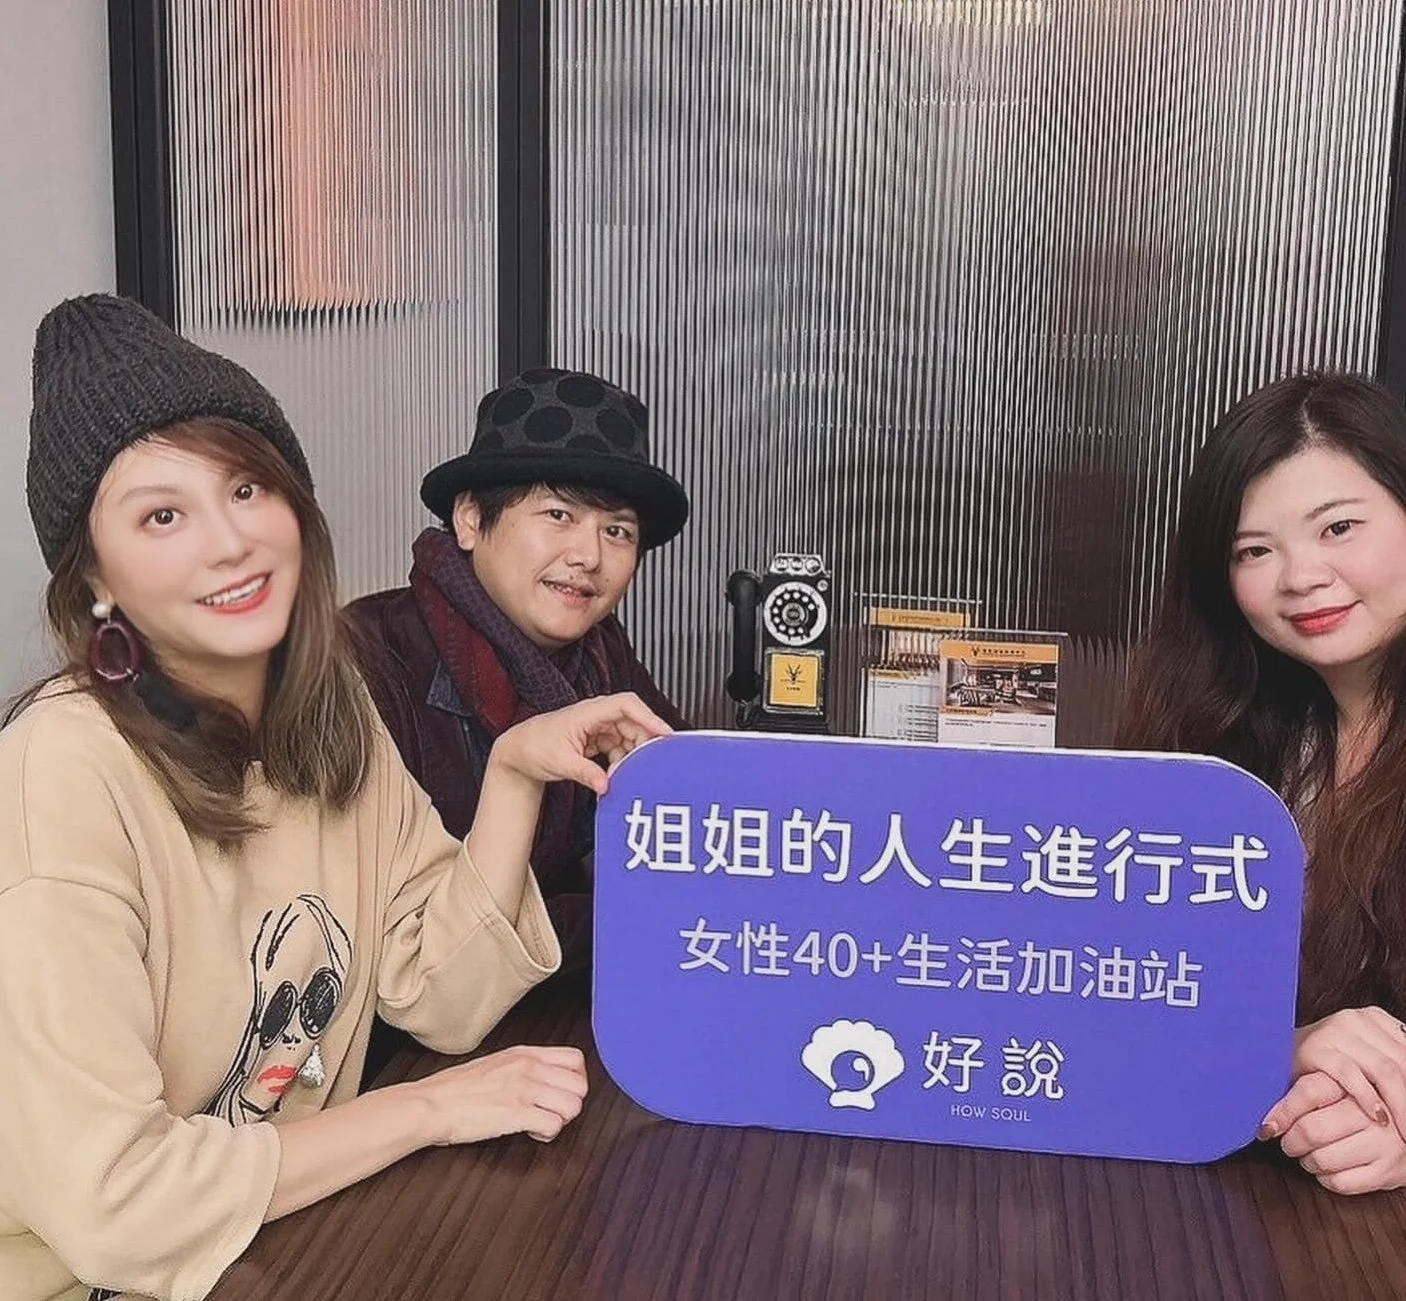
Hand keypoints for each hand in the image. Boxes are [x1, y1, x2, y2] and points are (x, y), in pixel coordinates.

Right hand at [411, 1044, 588, 1144]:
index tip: (561, 1093)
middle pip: (580, 1086)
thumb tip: (543, 1075)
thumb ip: (522, 1065)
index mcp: (524, 1054)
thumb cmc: (455, 1088)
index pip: (575, 1059)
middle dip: (570, 1104)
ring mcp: (524, 1089)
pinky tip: (531, 1132)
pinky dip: (547, 1134)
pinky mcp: (517, 1113)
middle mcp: (528, 1068)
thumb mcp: (495, 1062)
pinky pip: (554, 1125)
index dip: (575, 1080)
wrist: (431, 1104)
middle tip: (551, 1111)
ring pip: (573, 1106)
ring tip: (541, 1123)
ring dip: (560, 1120)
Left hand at [492, 693, 672, 794]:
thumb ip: (585, 773)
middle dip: (644, 740)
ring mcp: (597, 725)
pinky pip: (620, 745)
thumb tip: (606, 784)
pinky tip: (619, 772)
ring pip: (629, 734)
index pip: (627, 705)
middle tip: (651, 761)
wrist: (518, 751)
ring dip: (634, 753)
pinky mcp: (597, 737)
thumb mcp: (560, 762)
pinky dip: (624, 759)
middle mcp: (596, 714)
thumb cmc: (533, 746)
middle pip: (633, 720)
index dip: (649, 717)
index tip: (664, 733)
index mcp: (588, 711)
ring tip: (631, 771)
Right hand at [1263, 1007, 1405, 1134]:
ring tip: (1405, 1133)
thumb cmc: (1324, 1066)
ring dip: (1400, 1106)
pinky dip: (1368, 1098)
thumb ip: (1391, 1068)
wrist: (1271, 1057)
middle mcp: (1356, 1018)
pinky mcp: (1315, 1048)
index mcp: (1374, 1018)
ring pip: (1384, 1070)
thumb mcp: (1364, 1061)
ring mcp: (1334, 1031)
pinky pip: (1351, 1075)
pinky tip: (1378, 1117)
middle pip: (1402, 1063)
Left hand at [1273, 1073, 1405, 1193]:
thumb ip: (1308, 1089)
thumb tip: (1265, 1106)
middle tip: (1288, 1142)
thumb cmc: (1361, 1107)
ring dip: (1306, 1160)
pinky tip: (1327, 1168)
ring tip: (1308, 1154)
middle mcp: (1373, 1114)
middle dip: (1291, 1140)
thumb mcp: (1339, 1087)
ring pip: (1322, 1159)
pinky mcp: (1389, 1172)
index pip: (1309, 1093)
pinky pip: (1340, 1182)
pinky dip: (1325, 1178)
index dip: (1282, 1113)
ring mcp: (1384, 1145)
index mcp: (1356, 1085)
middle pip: (1311, 1130)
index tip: (1266, 1126)